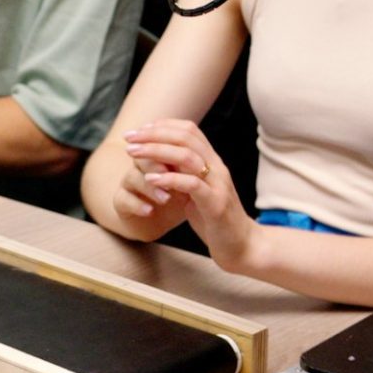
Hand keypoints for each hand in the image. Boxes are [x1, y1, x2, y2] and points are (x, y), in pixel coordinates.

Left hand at [125, 120, 256, 273]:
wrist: (242, 247)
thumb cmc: (215, 220)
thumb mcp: (196, 192)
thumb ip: (182, 174)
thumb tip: (156, 160)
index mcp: (213, 162)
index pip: (190, 130)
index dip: (163, 125)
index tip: (140, 130)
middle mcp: (217, 168)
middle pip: (185, 138)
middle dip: (153, 135)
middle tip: (129, 138)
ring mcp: (218, 185)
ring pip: (187, 157)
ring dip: (156, 152)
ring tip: (133, 153)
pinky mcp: (216, 204)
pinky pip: (192, 184)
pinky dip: (169, 179)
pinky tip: (150, 179)